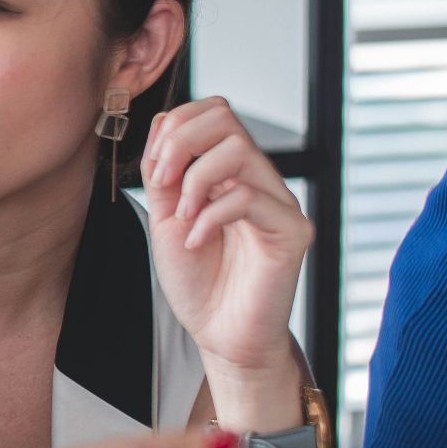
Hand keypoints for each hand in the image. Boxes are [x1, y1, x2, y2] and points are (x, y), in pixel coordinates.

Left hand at [138, 97, 310, 387]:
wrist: (220, 335)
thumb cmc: (198, 281)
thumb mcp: (166, 218)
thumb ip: (165, 173)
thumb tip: (164, 125)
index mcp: (229, 171)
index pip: (211, 112)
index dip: (175, 127)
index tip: (154, 172)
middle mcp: (259, 178)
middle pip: (225, 115)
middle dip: (181, 143)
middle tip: (163, 186)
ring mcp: (279, 202)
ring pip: (239, 149)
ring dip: (195, 180)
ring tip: (182, 218)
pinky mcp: (292, 231)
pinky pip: (250, 197)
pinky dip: (210, 216)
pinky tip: (196, 242)